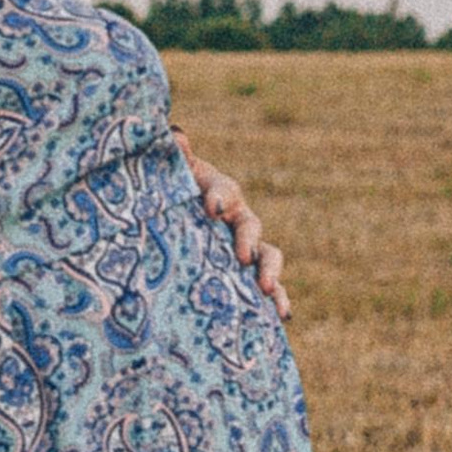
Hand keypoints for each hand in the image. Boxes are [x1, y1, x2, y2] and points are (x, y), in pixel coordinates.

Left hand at [173, 131, 289, 319]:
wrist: (175, 222)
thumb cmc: (170, 196)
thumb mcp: (167, 180)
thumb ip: (172, 160)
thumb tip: (176, 135)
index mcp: (218, 192)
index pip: (223, 190)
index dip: (220, 195)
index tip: (212, 207)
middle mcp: (238, 218)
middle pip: (251, 225)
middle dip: (249, 239)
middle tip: (243, 255)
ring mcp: (247, 247)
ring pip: (267, 256)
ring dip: (271, 271)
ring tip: (268, 289)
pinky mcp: (249, 274)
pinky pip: (270, 286)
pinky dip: (280, 298)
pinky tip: (284, 315)